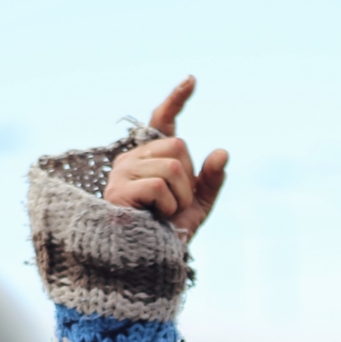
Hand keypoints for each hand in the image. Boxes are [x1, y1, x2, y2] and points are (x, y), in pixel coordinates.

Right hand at [105, 76, 228, 241]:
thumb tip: (222, 152)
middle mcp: (132, 159)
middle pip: (179, 146)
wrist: (147, 262)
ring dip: (180, 197)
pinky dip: (168, 207)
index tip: (193, 80)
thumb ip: (211, 180)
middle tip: (174, 205)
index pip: (161, 121)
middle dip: (188, 180)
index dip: (176, 99)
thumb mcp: (198, 205)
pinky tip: (156, 218)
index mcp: (150, 158)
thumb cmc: (168, 233)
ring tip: (165, 214)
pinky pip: (160, 186)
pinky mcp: (118, 190)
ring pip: (173, 167)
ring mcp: (122, 173)